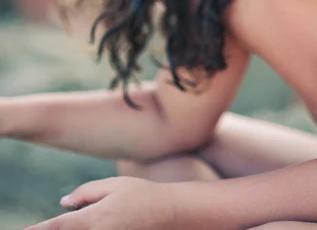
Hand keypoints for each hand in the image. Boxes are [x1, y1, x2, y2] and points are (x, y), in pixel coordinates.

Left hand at [25, 176, 176, 229]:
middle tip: (54, 220)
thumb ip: (86, 192)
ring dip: (73, 229)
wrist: (169, 213)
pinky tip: (94, 221)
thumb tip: (63, 202)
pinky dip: (87, 229)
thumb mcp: (113, 185)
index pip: (57, 227)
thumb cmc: (141, 194)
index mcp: (94, 218)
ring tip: (86, 216)